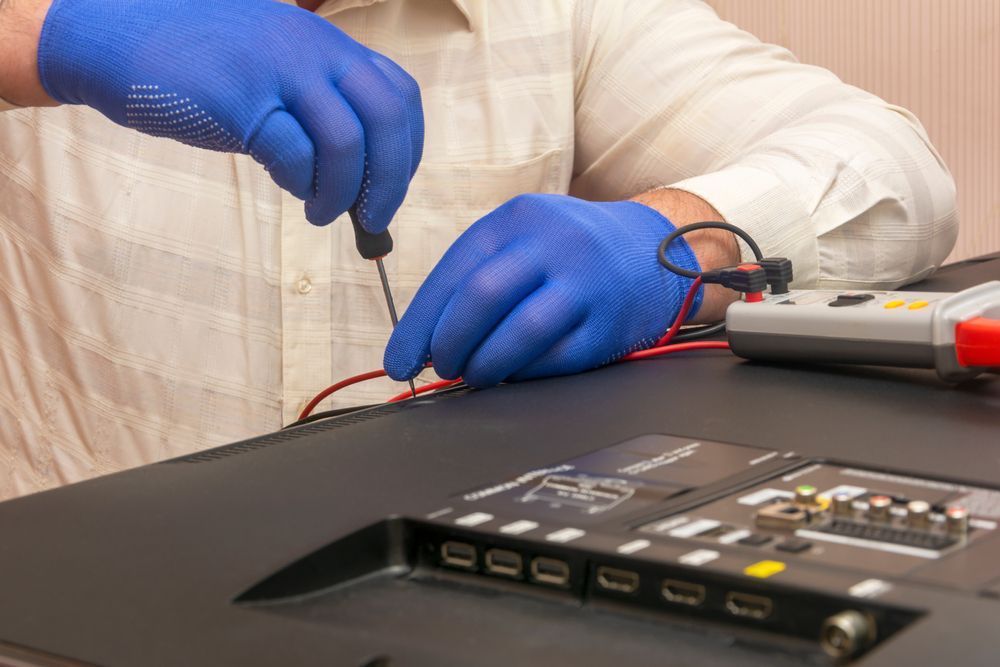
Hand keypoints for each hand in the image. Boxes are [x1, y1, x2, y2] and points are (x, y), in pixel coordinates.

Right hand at [35, 0, 422, 229]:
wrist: (114, 33)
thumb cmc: (196, 61)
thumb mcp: (271, 66)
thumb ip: (315, 105)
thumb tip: (359, 175)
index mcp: (324, 42)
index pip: (398, 93)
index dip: (408, 147)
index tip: (392, 183)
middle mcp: (310, 49)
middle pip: (387, 118)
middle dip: (391, 180)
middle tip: (376, 217)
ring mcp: (275, 71)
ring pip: (346, 143)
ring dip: (343, 193)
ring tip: (322, 213)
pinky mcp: (239, 100)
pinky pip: (293, 155)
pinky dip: (301, 184)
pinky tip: (290, 191)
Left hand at [383, 194, 700, 387]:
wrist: (653, 251)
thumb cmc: (570, 252)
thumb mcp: (523, 237)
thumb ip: (476, 276)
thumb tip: (422, 340)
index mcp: (518, 218)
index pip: (453, 273)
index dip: (418, 324)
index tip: (398, 361)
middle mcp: (554, 243)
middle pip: (481, 298)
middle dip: (448, 343)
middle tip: (442, 367)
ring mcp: (587, 284)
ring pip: (519, 333)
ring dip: (484, 365)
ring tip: (475, 375)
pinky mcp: (609, 325)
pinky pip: (554, 360)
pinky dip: (524, 374)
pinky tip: (514, 373)